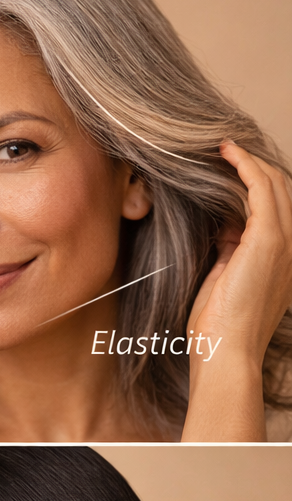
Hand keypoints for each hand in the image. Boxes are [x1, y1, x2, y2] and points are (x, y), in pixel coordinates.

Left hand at [187, 142, 291, 371]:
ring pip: (275, 184)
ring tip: (223, 147)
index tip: (226, 171)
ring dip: (249, 162)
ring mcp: (284, 242)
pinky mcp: (268, 240)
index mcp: (282, 259)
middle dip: (254, 167)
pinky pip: (261, 189)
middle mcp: (291, 247)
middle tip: (223, 151)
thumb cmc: (217, 328)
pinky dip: (245, 167)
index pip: (275, 210)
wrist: (226, 352)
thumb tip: (222, 230)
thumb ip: (228, 254)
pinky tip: (227, 153)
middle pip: (281, 191)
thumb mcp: (224, 281)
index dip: (253, 186)